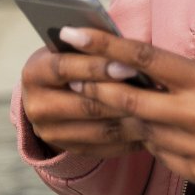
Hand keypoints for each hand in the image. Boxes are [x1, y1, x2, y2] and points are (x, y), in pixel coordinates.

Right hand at [20, 44, 144, 158]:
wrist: (50, 92)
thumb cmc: (71, 58)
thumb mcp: (71, 47)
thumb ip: (92, 47)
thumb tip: (126, 45)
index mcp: (34, 73)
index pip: (64, 68)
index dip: (98, 67)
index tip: (129, 65)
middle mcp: (36, 107)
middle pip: (85, 104)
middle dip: (122, 98)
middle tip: (155, 93)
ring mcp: (51, 133)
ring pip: (99, 130)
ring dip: (131, 121)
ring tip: (159, 112)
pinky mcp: (68, 149)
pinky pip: (105, 148)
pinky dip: (130, 139)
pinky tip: (152, 130)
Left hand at [55, 26, 194, 193]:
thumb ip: (186, 76)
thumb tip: (138, 71)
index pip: (144, 59)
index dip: (103, 45)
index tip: (72, 34)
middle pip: (131, 100)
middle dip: (98, 87)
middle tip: (75, 76)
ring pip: (143, 131)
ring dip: (132, 116)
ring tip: (123, 102)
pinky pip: (162, 155)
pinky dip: (157, 140)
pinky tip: (166, 130)